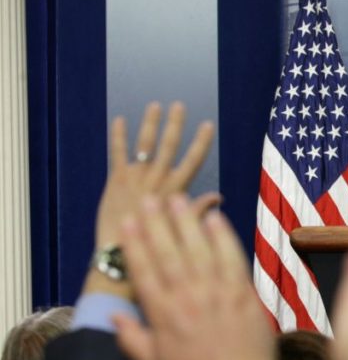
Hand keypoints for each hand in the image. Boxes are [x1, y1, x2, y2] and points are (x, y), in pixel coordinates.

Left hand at [88, 102, 214, 296]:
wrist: (121, 254)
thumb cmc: (155, 245)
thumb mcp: (181, 226)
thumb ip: (198, 207)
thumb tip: (219, 198)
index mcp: (174, 190)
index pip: (192, 160)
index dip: (201, 142)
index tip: (208, 125)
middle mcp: (157, 180)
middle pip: (169, 146)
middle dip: (175, 124)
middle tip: (179, 106)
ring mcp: (135, 178)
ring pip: (145, 145)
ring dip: (150, 124)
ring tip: (155, 105)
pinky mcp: (116, 181)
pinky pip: (117, 154)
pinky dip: (118, 137)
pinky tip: (120, 120)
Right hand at [112, 194, 275, 359]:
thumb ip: (130, 338)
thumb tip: (112, 316)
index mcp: (162, 314)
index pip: (144, 271)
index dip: (135, 244)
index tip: (128, 221)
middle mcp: (187, 298)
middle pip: (169, 253)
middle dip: (158, 223)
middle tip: (150, 199)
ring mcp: (217, 294)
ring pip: (199, 250)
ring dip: (188, 222)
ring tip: (179, 200)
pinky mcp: (243, 294)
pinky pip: (232, 259)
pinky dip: (223, 237)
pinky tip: (215, 218)